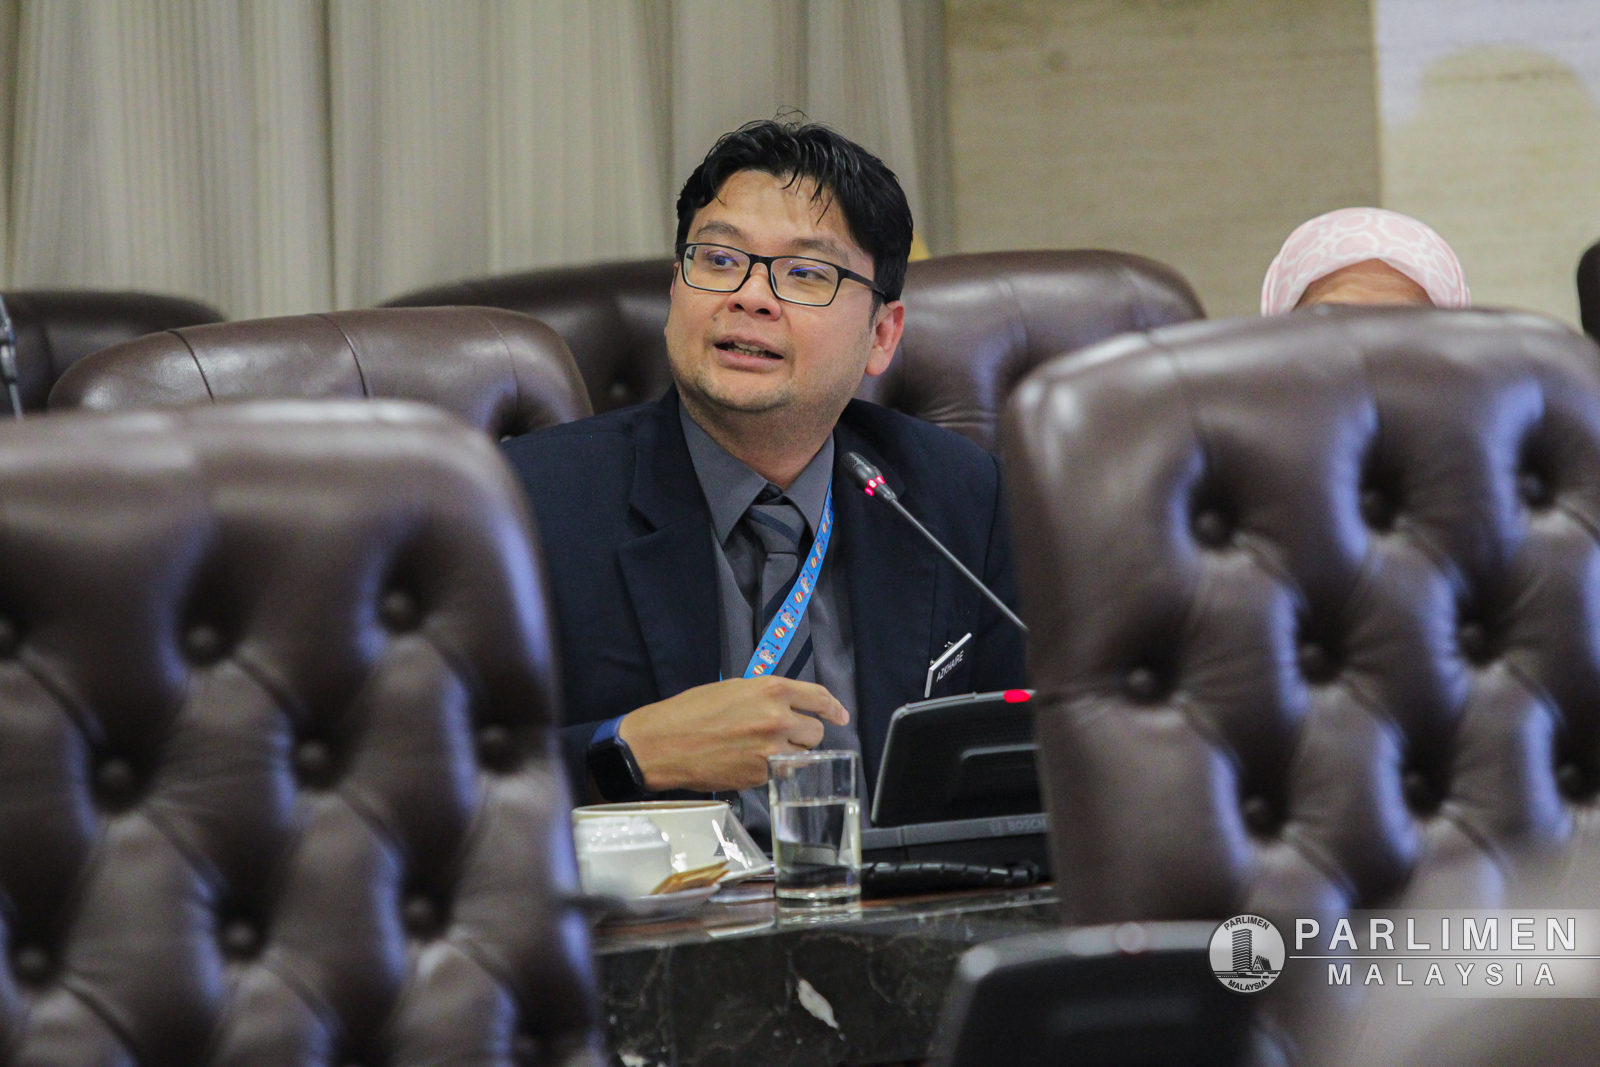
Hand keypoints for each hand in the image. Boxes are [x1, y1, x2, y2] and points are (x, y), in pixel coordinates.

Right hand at [617, 677, 849, 791]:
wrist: (664, 743)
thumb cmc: (692, 711)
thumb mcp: (734, 688)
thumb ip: (766, 695)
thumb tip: (789, 705)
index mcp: (771, 690)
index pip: (819, 698)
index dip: (834, 708)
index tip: (840, 715)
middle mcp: (777, 719)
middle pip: (816, 732)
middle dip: (805, 733)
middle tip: (786, 733)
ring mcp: (770, 750)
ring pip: (804, 756)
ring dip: (793, 753)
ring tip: (767, 748)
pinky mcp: (760, 776)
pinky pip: (783, 774)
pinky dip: (775, 769)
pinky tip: (752, 761)